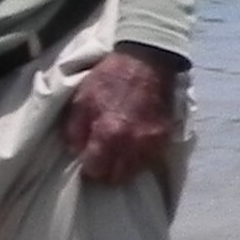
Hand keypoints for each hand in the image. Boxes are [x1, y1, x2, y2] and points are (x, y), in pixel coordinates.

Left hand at [64, 45, 180, 185]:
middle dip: (106, 172)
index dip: (88, 167)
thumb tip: (75, 151)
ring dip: (124, 168)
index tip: (87, 160)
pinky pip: (150, 160)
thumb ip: (74, 128)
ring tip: (117, 155)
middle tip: (101, 160)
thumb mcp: (81, 99)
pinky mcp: (165, 137)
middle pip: (117, 178)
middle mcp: (132, 143)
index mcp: (108, 133)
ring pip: (135, 172)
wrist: (146, 62)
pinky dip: (140, 158)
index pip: (95, 170)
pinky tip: (133, 147)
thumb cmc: (109, 78)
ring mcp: (152, 142)